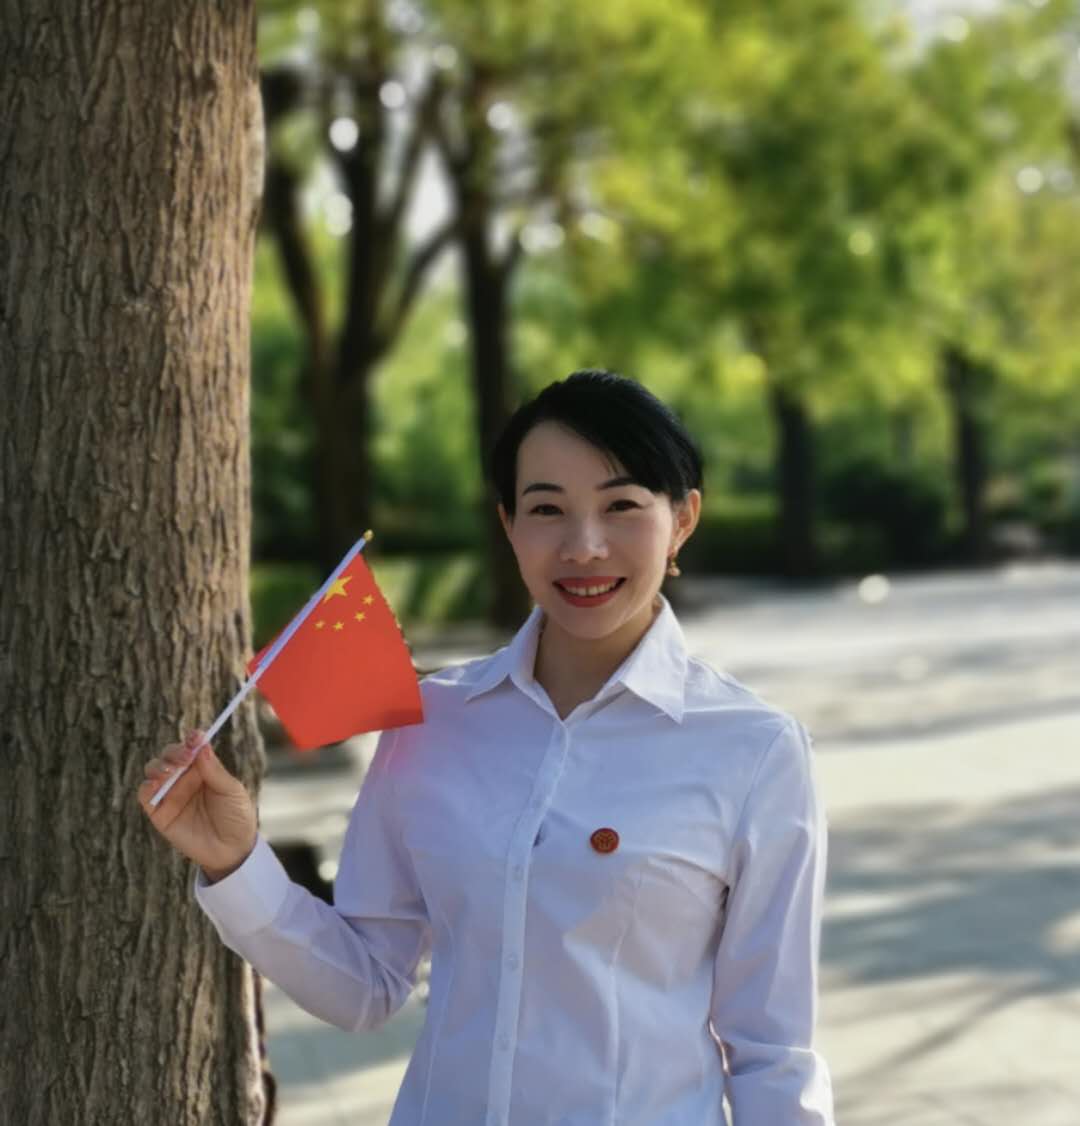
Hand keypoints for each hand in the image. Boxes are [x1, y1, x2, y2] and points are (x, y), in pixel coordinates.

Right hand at [138, 729, 257, 882]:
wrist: (232, 850)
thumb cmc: (236, 817)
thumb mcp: (232, 791)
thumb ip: (215, 771)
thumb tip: (202, 746)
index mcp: (204, 768)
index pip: (193, 747)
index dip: (192, 739)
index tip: (195, 736)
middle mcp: (185, 778)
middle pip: (170, 755)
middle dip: (174, 752)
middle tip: (185, 758)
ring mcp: (171, 794)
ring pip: (154, 770)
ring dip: (158, 766)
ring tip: (169, 771)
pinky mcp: (159, 813)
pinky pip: (145, 795)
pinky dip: (146, 787)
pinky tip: (155, 785)